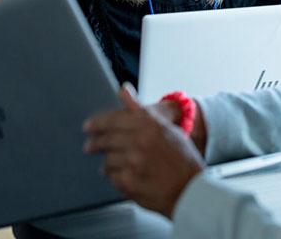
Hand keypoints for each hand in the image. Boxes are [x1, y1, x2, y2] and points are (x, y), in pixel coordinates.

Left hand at [83, 83, 204, 216]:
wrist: (192, 190)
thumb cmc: (182, 159)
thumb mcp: (165, 128)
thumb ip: (139, 109)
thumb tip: (123, 90)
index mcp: (149, 125)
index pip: (113, 120)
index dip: (97, 123)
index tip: (88, 127)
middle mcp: (140, 141)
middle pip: (105, 140)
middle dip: (95, 144)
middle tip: (90, 147)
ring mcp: (134, 163)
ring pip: (107, 161)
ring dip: (108, 163)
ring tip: (114, 165)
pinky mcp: (129, 182)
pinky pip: (112, 178)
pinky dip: (116, 178)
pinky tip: (126, 177)